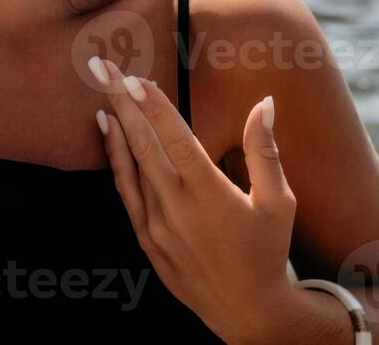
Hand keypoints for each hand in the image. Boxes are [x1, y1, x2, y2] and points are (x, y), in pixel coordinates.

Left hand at [87, 55, 298, 342]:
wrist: (248, 312)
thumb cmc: (268, 252)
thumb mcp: (278, 201)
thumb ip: (265, 150)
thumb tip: (264, 104)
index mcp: (209, 194)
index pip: (174, 138)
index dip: (152, 105)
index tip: (133, 76)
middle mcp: (175, 207)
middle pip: (142, 143)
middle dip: (121, 101)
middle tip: (101, 65)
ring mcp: (156, 225)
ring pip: (129, 165)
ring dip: (116, 125)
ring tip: (100, 91)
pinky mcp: (146, 239)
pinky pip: (124, 191)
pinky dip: (115, 160)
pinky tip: (109, 133)